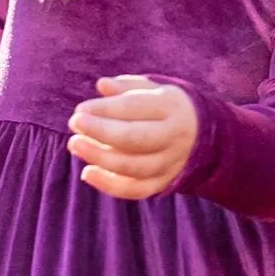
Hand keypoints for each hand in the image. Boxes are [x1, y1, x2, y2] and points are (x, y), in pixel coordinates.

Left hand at [67, 76, 198, 199]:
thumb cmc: (164, 107)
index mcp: (171, 107)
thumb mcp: (151, 89)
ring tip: (75, 144)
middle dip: (100, 131)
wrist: (201, 135)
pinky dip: (109, 185)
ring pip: (133, 166)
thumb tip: (102, 85)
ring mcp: (170, 163)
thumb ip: (126, 87)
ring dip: (99, 157)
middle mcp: (174, 137)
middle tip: (74, 123)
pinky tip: (87, 172)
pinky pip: (136, 189)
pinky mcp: (163, 183)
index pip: (135, 108)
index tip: (81, 109)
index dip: (105, 109)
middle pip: (135, 138)